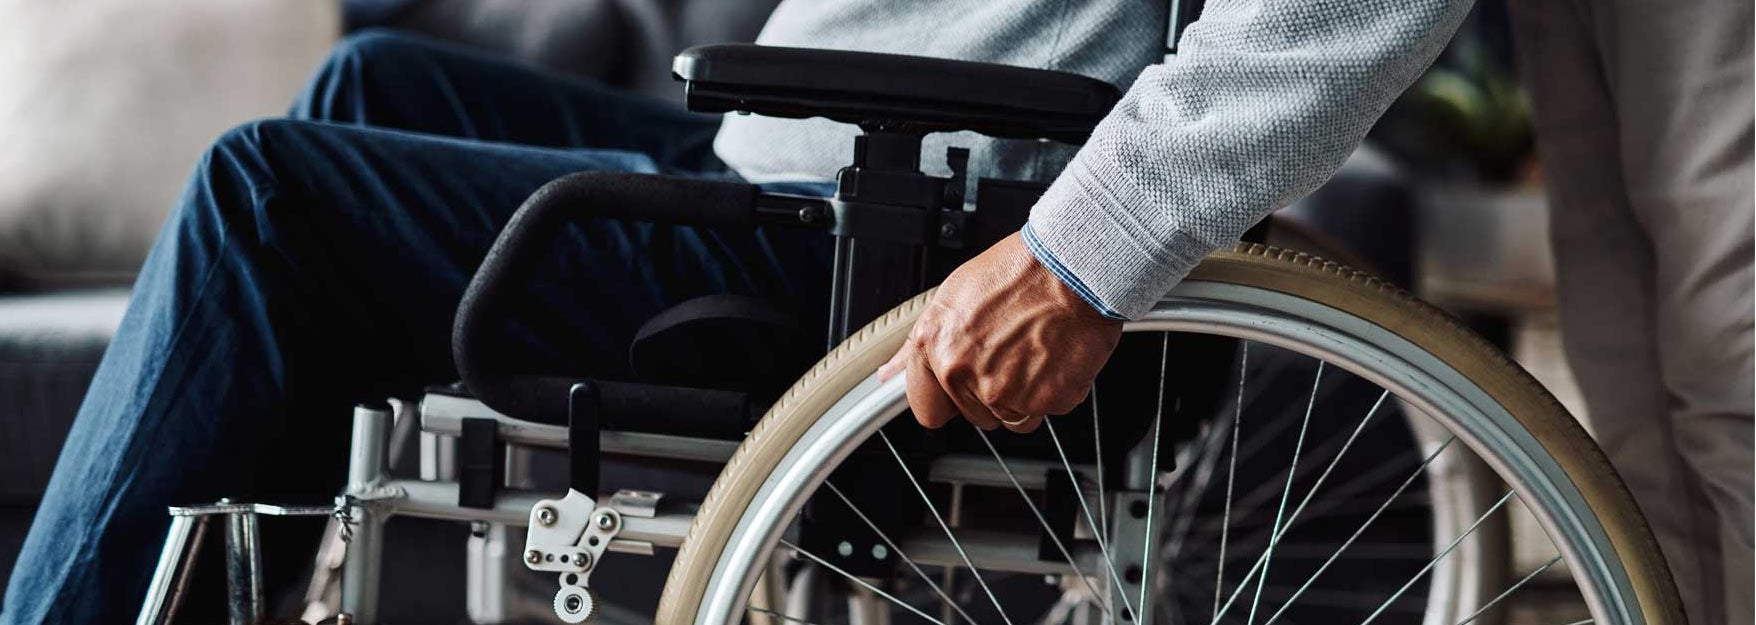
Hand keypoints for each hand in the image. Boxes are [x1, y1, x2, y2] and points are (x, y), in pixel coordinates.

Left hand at [878, 232, 1122, 432]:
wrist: (1074, 267)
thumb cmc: (1019, 272)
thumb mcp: (952, 296)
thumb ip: (916, 346)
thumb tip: (889, 372)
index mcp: (938, 349)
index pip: (927, 409)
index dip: (944, 398)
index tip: (956, 390)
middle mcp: (968, 375)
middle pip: (974, 414)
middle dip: (988, 391)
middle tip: (1008, 352)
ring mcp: (1008, 393)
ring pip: (1010, 419)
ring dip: (1021, 396)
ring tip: (1031, 352)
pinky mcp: (1046, 401)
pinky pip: (1045, 412)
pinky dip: (1051, 393)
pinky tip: (1051, 358)